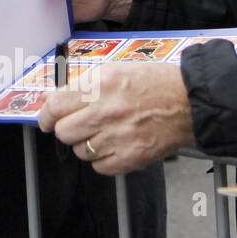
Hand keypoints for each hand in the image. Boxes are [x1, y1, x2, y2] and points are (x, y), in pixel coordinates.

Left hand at [38, 62, 194, 174]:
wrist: (190, 101)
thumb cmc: (155, 83)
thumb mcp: (114, 70)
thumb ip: (82, 86)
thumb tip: (54, 99)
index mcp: (99, 86)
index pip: (55, 107)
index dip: (45, 115)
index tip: (46, 119)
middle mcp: (106, 111)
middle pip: (63, 132)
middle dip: (66, 129)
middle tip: (76, 125)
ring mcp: (119, 136)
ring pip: (80, 151)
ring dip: (86, 144)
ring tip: (103, 133)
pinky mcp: (132, 157)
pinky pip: (100, 167)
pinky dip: (103, 159)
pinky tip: (113, 145)